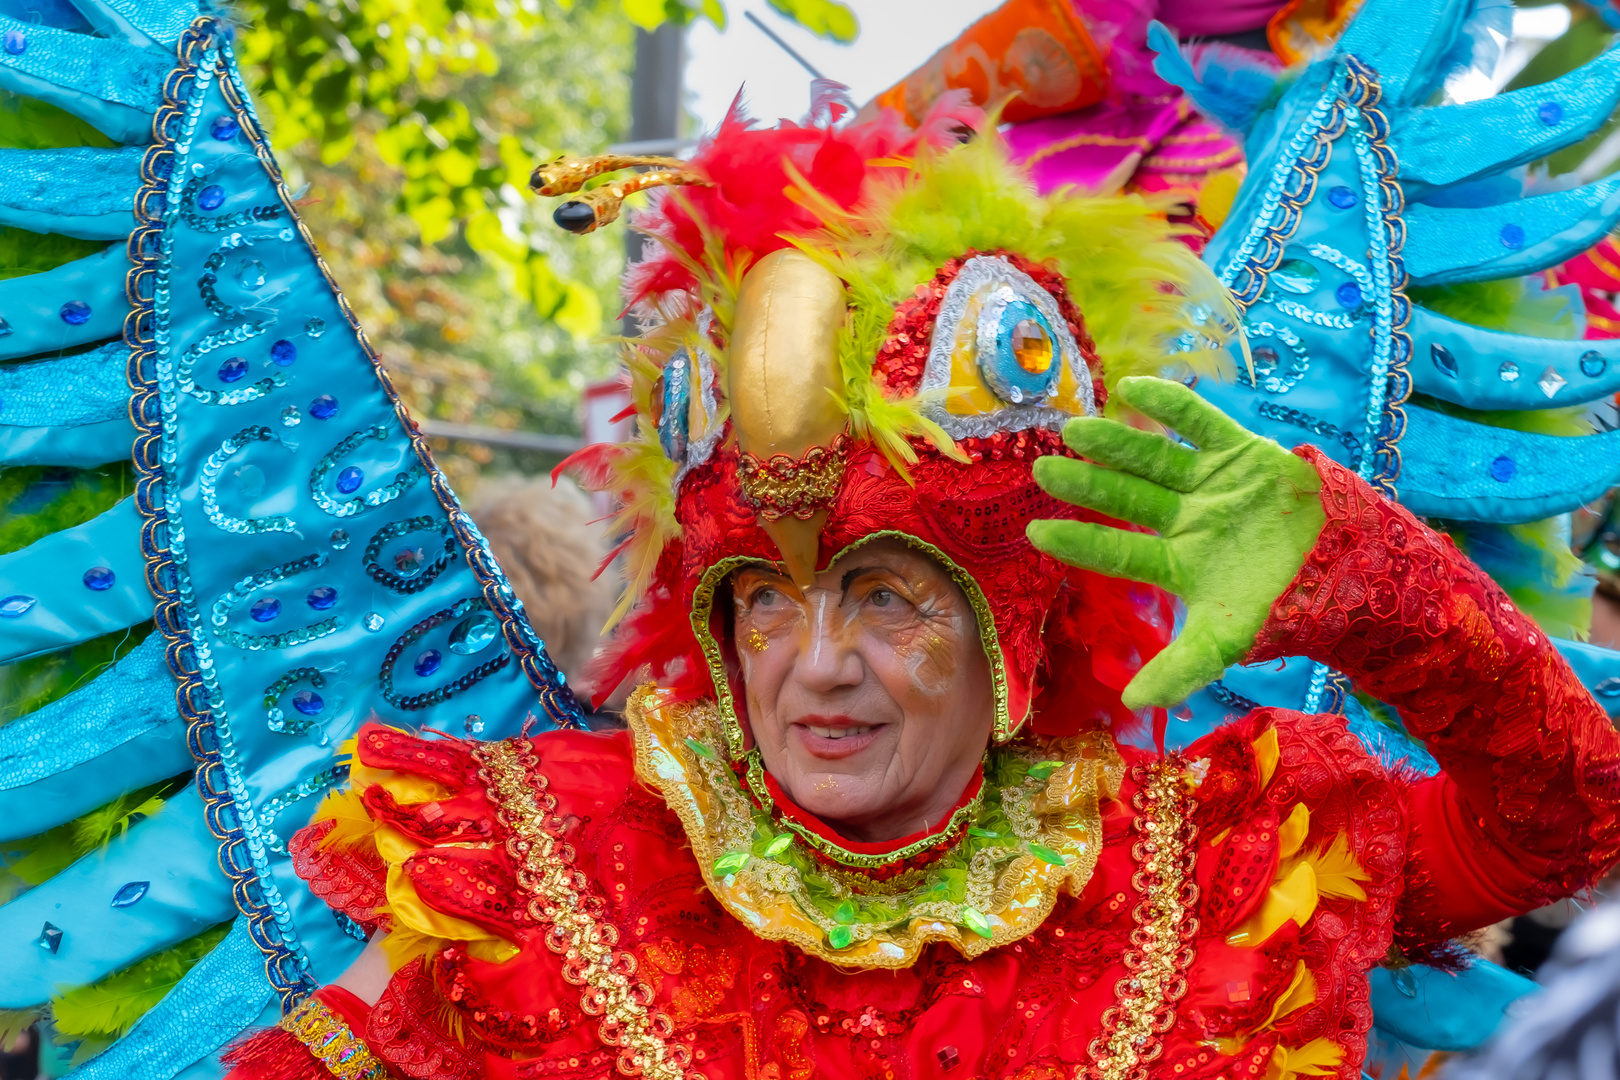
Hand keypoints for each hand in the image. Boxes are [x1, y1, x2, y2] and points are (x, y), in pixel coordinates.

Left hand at [1027, 376, 1325, 709]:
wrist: (1354, 572)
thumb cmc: (1287, 608)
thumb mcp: (1227, 642)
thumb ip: (1180, 670)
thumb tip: (1130, 705)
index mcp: (1176, 563)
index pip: (1117, 552)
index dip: (1078, 541)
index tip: (1035, 531)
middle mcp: (1185, 520)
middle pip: (1125, 500)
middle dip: (1085, 486)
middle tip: (1042, 471)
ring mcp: (1210, 485)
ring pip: (1153, 460)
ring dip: (1115, 444)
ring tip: (1075, 429)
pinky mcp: (1242, 453)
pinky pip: (1201, 424)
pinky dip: (1172, 407)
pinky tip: (1135, 388)